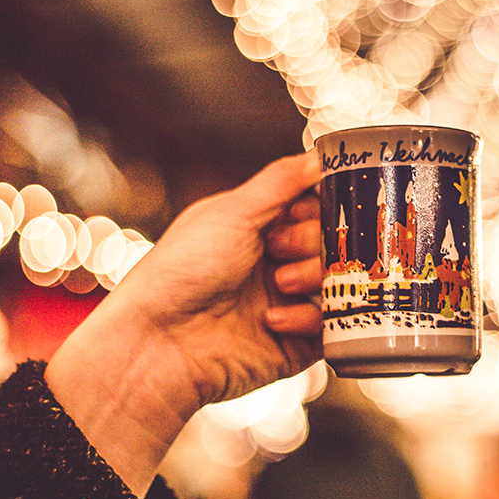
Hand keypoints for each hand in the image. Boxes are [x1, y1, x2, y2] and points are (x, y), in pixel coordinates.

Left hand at [45, 151, 322, 495]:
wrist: (161, 343)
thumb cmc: (181, 271)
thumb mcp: (232, 212)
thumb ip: (282, 181)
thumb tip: (319, 155)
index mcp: (259, 228)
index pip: (316, 207)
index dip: (318, 207)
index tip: (304, 211)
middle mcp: (276, 263)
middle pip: (332, 241)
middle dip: (312, 243)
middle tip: (278, 251)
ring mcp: (288, 302)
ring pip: (338, 280)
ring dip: (311, 277)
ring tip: (278, 285)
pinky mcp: (296, 343)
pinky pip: (328, 326)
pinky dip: (306, 319)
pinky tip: (272, 321)